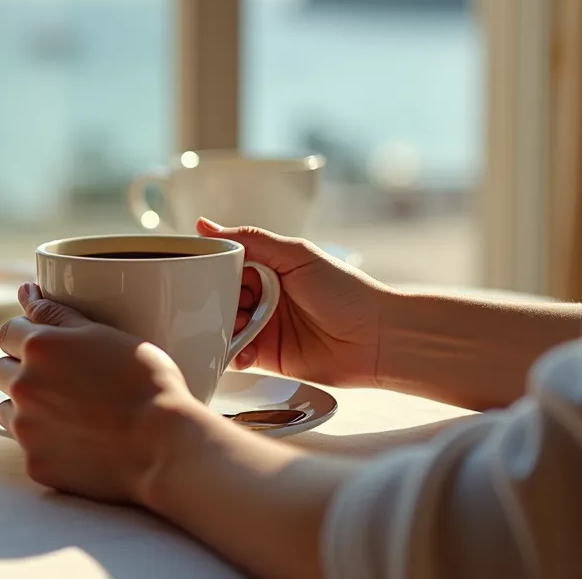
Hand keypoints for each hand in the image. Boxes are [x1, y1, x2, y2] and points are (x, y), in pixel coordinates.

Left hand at [0, 283, 208, 504]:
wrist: (163, 445)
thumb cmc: (144, 383)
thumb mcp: (104, 334)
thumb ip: (57, 312)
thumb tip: (25, 291)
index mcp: (39, 346)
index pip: (8, 332)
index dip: (27, 336)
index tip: (47, 345)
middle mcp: (24, 386)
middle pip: (1, 370)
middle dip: (22, 369)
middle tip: (61, 377)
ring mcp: (26, 428)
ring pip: (7, 408)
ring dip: (26, 405)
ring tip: (68, 409)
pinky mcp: (36, 462)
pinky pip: (27, 445)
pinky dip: (44, 441)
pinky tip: (76, 438)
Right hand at [197, 218, 391, 387]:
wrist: (378, 339)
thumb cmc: (347, 292)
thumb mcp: (297, 255)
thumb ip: (252, 240)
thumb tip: (206, 225)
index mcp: (270, 266)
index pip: (228, 264)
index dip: (215, 269)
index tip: (204, 273)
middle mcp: (264, 295)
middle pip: (221, 296)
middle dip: (216, 301)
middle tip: (226, 303)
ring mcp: (264, 326)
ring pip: (224, 326)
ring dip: (222, 328)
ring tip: (238, 326)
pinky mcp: (267, 356)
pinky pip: (236, 355)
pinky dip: (231, 354)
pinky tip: (239, 352)